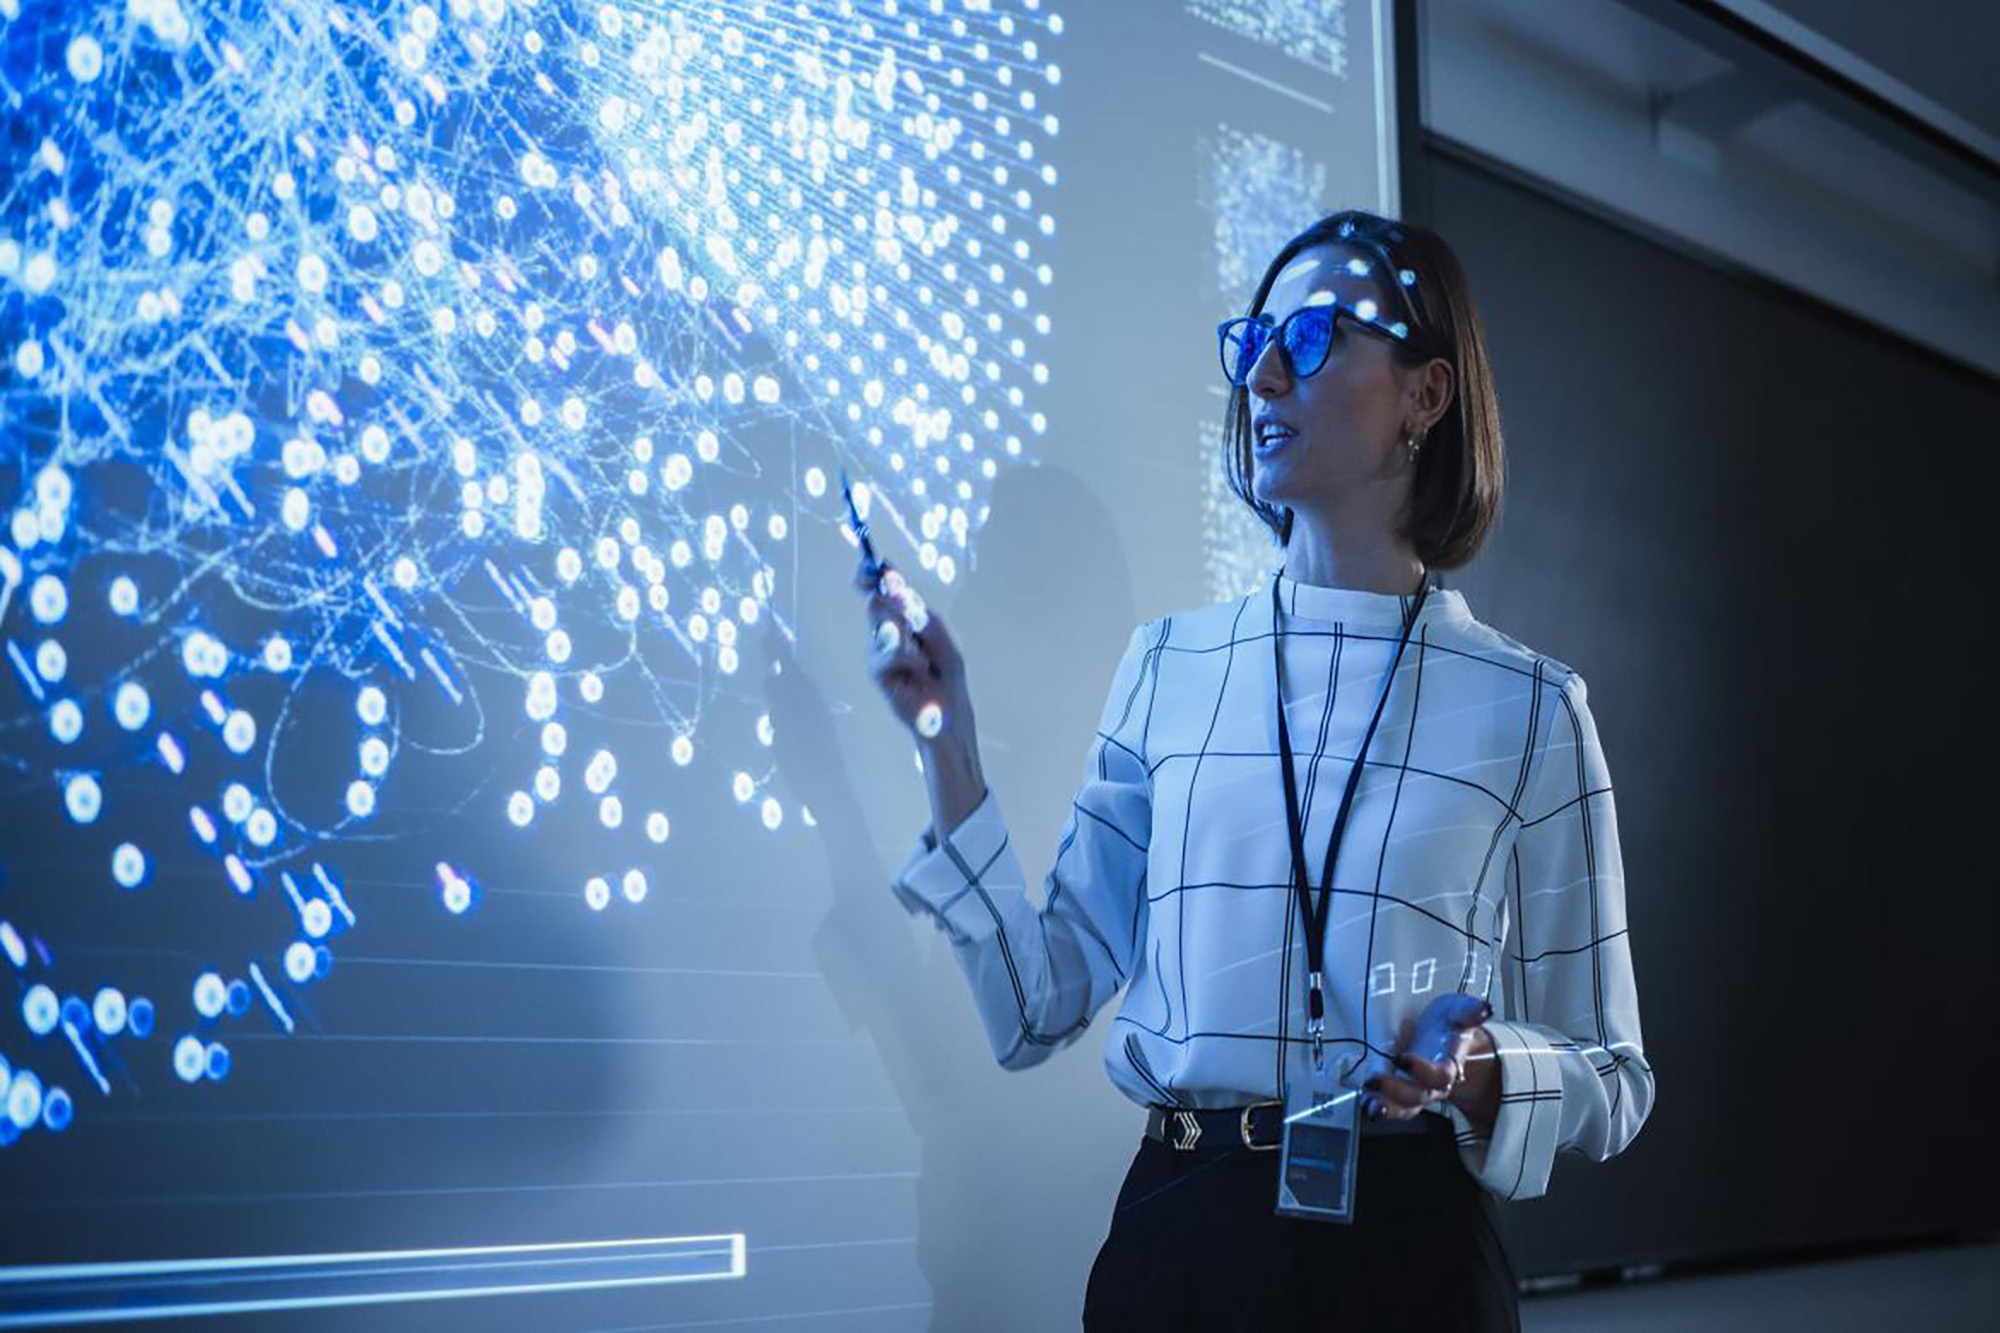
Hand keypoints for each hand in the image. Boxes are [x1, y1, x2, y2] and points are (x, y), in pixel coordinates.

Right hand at [855, 556, 971, 744]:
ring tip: (922, 653)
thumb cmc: (948, 677)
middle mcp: (890, 631)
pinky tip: (919, 666)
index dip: (876, 575)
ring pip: (882, 625)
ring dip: (904, 633)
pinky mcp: (878, 671)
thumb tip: (906, 599)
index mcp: (908, 619)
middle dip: (889, 598)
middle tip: (901, 598)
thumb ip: (927, 621)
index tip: (870, 563)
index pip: (887, 591)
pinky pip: (886, 652)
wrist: (948, 714)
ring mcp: (881, 650)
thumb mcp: (946, 643)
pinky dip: (906, 656)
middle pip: (878, 602)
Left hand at [1363, 1022, 1495, 1126]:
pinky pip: (1394, 1107)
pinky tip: (1366, 1102)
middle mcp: (1433, 1082)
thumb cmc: (1449, 1023)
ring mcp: (1417, 1088)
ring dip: (1387, 1107)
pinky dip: (1379, 1107)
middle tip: (1374, 1080)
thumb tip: (1484, 1008)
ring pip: (1406, 1107)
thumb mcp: (1458, 1010)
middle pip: (1420, 1096)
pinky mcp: (1401, 1090)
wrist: (1445, 1036)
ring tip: (1369, 1104)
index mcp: (1450, 1063)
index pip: (1441, 1076)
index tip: (1401, 1058)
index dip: (1422, 1071)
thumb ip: (1469, 1010)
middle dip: (1396, 1091)